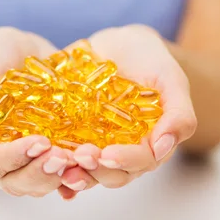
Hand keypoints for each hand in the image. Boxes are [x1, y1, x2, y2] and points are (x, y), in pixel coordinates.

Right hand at [0, 27, 92, 197]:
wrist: (20, 49)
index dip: (16, 156)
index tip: (41, 141)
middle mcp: (1, 158)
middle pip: (18, 181)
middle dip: (41, 172)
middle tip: (63, 156)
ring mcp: (29, 159)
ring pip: (41, 183)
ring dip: (60, 176)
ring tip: (79, 159)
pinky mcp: (53, 152)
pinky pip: (63, 174)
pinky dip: (76, 175)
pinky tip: (88, 168)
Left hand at [63, 25, 196, 188]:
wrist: (119, 45)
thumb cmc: (151, 61)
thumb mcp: (170, 79)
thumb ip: (178, 112)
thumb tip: (166, 145)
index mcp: (151, 144)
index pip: (141, 162)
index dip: (125, 161)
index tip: (108, 154)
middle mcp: (123, 151)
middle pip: (112, 174)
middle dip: (96, 169)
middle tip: (81, 156)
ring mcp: (96, 147)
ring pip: (86, 171)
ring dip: (73, 172)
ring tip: (58, 163)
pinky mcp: (71, 137)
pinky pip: (62, 156)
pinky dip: (53, 164)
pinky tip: (41, 161)